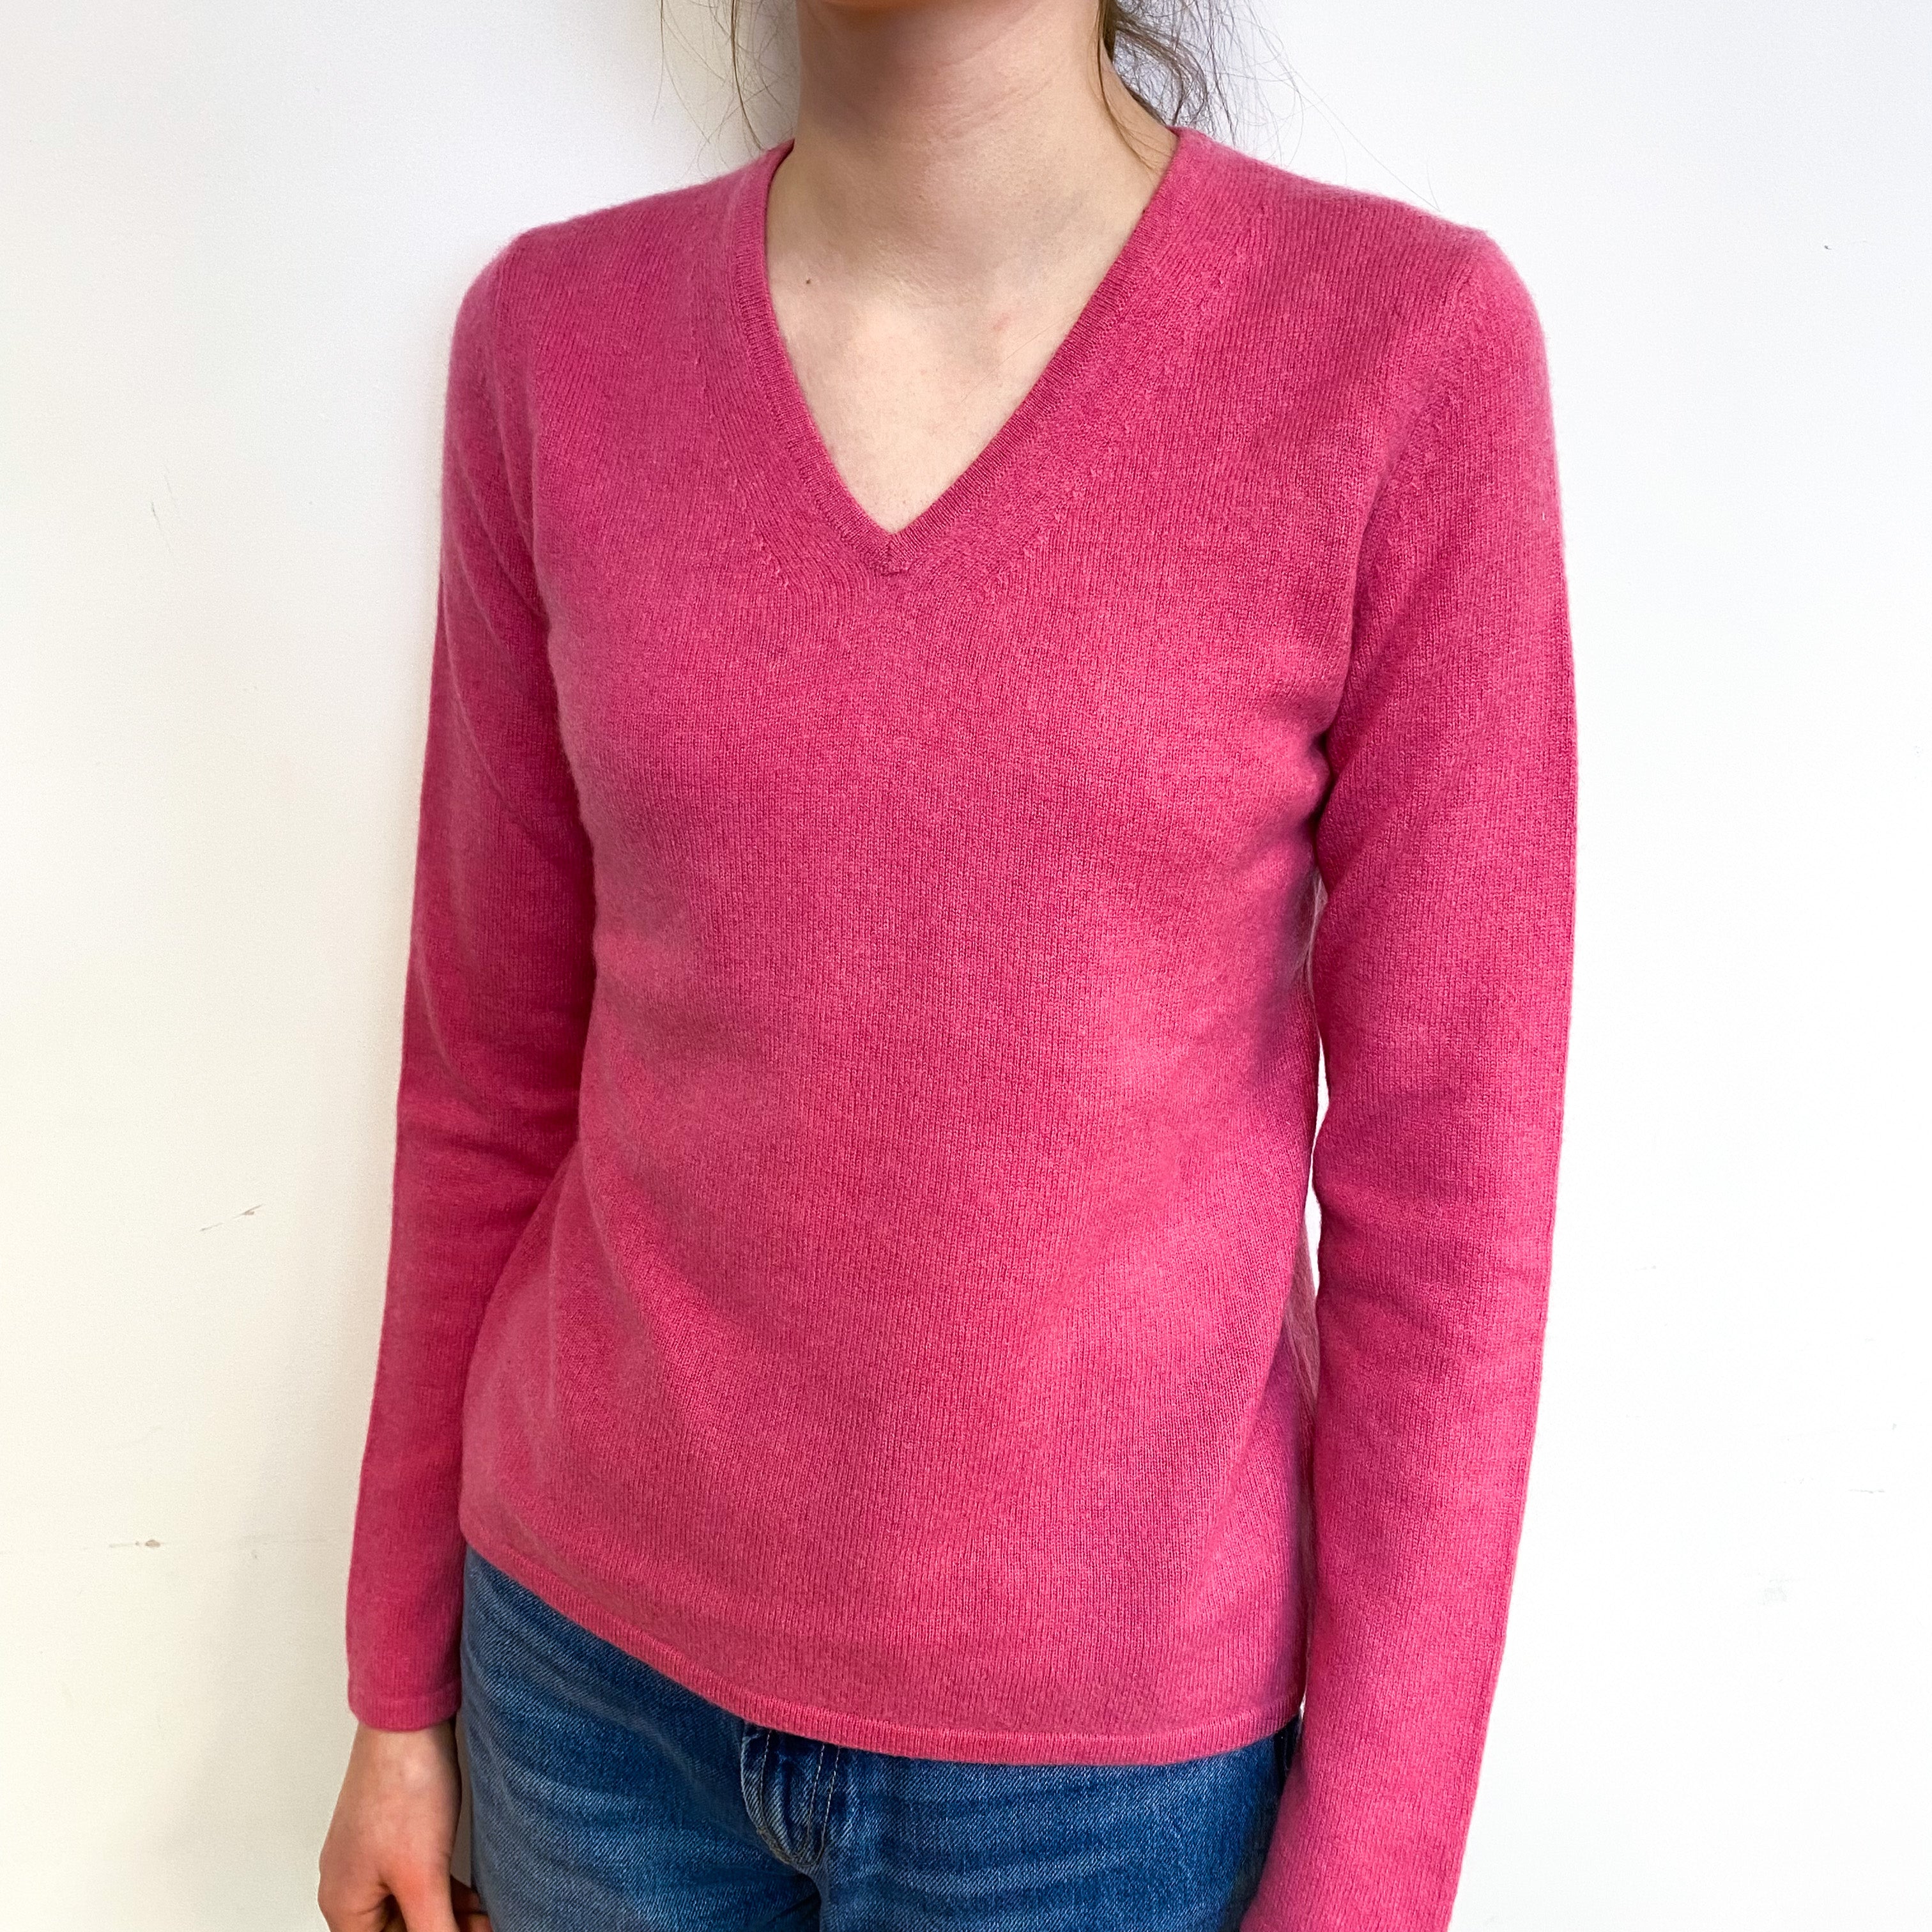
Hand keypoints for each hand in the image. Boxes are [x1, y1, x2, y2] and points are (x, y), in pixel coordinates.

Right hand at [318, 1720, 491, 1930]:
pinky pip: (417, 1880)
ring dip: (448, 1918)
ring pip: (411, 1907)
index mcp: (344, 1904)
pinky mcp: (396, 1833)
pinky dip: (445, 1893)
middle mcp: (351, 1884)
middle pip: (397, 1931)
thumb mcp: (422, 1876)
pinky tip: (475, 1899)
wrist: (410, 1718)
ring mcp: (373, 1857)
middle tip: (482, 1929)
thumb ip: (432, 1929)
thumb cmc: (404, 1787)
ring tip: (486, 1919)